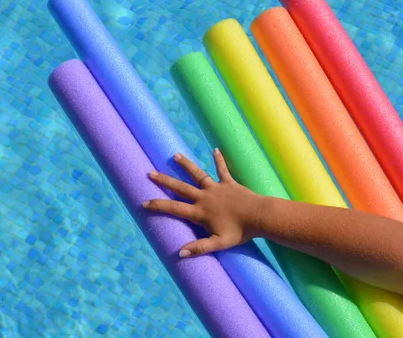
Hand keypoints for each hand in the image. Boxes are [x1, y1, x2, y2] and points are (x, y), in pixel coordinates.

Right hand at [144, 149, 264, 257]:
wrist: (259, 216)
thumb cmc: (240, 232)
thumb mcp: (219, 244)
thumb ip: (199, 248)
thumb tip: (180, 253)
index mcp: (200, 212)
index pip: (174, 208)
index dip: (158, 205)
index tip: (144, 202)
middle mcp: (205, 197)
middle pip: (180, 188)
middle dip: (164, 181)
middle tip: (150, 173)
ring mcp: (216, 188)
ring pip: (197, 174)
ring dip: (186, 165)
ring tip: (175, 155)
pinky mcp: (229, 183)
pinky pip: (222, 169)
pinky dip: (219, 160)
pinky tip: (215, 150)